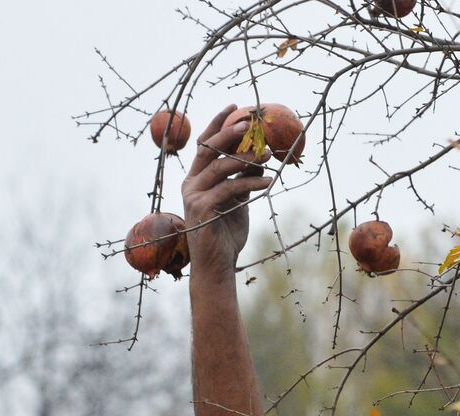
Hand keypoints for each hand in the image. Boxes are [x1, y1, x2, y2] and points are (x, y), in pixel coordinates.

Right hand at [181, 104, 271, 274]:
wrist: (217, 264)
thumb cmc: (226, 233)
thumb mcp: (238, 201)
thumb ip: (243, 180)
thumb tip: (259, 158)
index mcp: (196, 178)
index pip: (204, 144)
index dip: (217, 123)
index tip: (235, 107)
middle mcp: (190, 183)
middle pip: (207, 149)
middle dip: (228, 133)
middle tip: (250, 123)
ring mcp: (193, 195)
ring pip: (220, 166)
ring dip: (246, 157)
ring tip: (268, 154)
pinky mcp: (202, 208)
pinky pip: (230, 188)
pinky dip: (251, 182)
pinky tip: (269, 180)